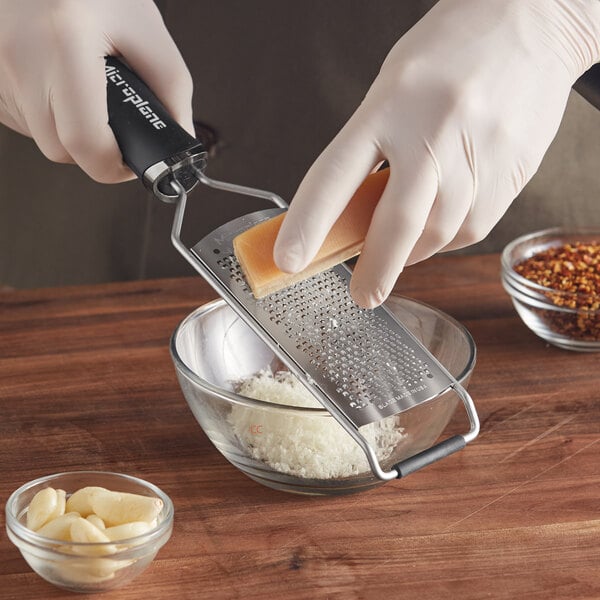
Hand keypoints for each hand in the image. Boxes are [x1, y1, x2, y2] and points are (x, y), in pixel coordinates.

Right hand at [0, 0, 192, 182]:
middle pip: (62, 150)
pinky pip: (21, 118)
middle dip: (95, 148)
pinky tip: (58, 84)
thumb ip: (171, 89)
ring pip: (40, 137)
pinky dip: (46, 113)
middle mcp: (21, 55)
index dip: (114, 165)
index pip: (86, 142)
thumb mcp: (145, 27)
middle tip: (113, 125)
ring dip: (69, 130)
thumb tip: (179, 138)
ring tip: (84, 91)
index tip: (130, 161)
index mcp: (66, 42)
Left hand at [274, 0, 599, 307]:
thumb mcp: (392, 90)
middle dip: (377, 268)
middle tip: (364, 295)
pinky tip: (446, 216)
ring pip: (441, 231)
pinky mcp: (512, 170)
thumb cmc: (448, 55)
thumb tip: (355, 218)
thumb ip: (372, 153)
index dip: (308, 224)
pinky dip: (451, 235)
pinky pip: (475, 226)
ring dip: (416, 250)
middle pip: (399, 221)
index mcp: (388, 105)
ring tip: (406, 245)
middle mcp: (433, 129)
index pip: (335, 175)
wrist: (531, 21)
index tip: (288, 260)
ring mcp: (477, 150)